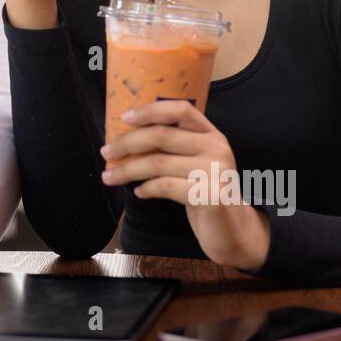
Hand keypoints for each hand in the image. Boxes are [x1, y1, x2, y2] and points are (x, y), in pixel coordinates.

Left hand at [99, 99, 270, 271]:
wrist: (234, 230)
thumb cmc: (206, 193)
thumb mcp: (194, 164)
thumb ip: (173, 148)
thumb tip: (127, 138)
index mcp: (212, 135)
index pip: (181, 110)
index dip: (150, 111)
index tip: (124, 118)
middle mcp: (217, 148)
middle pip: (162, 135)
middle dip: (127, 143)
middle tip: (106, 151)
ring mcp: (216, 172)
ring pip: (158, 162)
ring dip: (128, 169)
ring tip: (110, 176)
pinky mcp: (211, 196)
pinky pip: (166, 186)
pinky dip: (147, 188)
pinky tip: (138, 192)